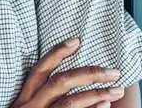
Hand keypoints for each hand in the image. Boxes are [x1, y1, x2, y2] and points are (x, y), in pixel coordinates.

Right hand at [11, 38, 125, 107]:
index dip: (56, 53)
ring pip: (69, 102)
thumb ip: (48, 100)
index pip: (39, 70)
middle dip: (89, 73)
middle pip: (59, 82)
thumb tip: (85, 91)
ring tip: (117, 89)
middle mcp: (30, 107)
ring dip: (97, 93)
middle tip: (113, 71)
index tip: (76, 40)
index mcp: (24, 100)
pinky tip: (106, 106)